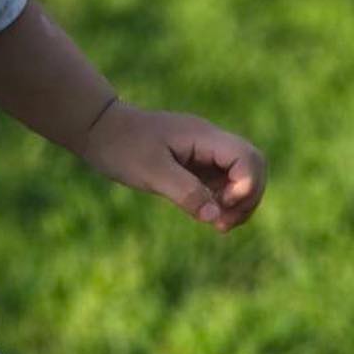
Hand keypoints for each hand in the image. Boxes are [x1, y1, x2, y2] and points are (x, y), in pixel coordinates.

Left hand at [78, 101, 266, 231]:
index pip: (248, 158)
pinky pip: (223, 183)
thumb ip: (185, 192)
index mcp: (203, 136)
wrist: (99, 129)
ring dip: (237, 203)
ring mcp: (204, 152)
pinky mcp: (195, 163)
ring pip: (241, 177)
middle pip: (253, 166)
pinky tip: (208, 217)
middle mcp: (210, 141)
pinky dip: (223, 201)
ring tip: (217, 224)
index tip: (221, 205)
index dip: (247, 186)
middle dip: (248, 197)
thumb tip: (215, 217)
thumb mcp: (150, 172)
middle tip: (222, 223)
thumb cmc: (122, 146)